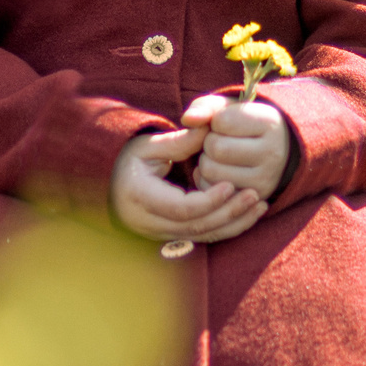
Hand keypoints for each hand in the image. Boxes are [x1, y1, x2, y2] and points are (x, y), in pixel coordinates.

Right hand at [110, 128, 266, 244]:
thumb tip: (209, 127)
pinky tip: (248, 215)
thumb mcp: (147, 145)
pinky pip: (201, 238)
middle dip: (229, 213)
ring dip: (234, 223)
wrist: (106, 183)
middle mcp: (149, 222)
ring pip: (202, 237)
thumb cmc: (125, 159)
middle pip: (196, 227)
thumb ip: (180, 140)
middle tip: (255, 195)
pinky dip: (226, 228)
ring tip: (260, 205)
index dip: (209, 200)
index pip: (182, 209)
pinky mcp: (169, 237)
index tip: (230, 185)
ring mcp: (159, 234)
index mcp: (141, 197)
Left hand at [181, 94, 291, 202]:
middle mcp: (273, 153)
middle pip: (216, 148)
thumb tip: (187, 119)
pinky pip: (212, 191)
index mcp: (270, 123)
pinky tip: (219, 173)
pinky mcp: (252, 199)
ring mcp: (265, 180)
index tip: (227, 124)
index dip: (216, 121)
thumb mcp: (229, 108)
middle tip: (221, 142)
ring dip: (206, 162)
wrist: (275, 151)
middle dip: (209, 143)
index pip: (222, 120)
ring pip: (211, 171)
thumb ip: (206, 108)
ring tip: (220, 158)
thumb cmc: (244, 125)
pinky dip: (207, 181)